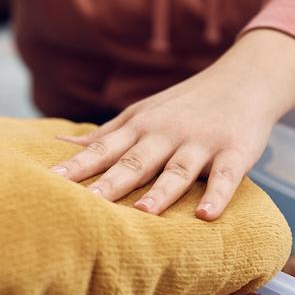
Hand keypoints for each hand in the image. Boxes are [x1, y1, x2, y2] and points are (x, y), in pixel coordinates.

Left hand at [51, 29, 294, 219]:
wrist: (245, 78)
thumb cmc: (185, 104)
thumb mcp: (142, 113)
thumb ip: (105, 133)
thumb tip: (61, 143)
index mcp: (140, 127)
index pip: (103, 149)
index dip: (77, 166)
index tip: (49, 183)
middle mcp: (166, 134)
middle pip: (135, 162)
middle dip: (110, 183)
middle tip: (86, 204)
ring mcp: (201, 142)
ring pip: (177, 170)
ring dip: (160, 192)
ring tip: (141, 213)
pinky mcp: (235, 151)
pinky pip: (226, 177)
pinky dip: (218, 195)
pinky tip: (205, 215)